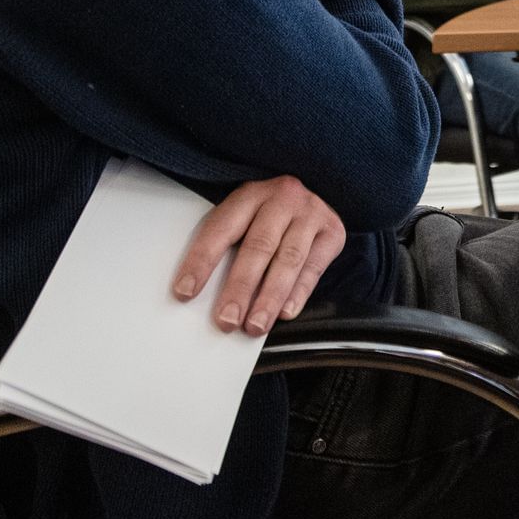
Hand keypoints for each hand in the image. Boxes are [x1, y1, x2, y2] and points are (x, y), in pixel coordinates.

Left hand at [174, 175, 346, 334]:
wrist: (311, 200)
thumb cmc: (267, 217)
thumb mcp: (244, 218)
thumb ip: (228, 245)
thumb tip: (199, 293)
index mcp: (250, 193)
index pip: (222, 228)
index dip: (202, 261)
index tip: (185, 291)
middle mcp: (283, 198)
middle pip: (258, 246)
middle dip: (240, 287)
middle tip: (226, 319)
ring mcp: (311, 212)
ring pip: (288, 259)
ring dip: (270, 297)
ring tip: (255, 325)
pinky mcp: (333, 231)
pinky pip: (314, 266)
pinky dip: (299, 293)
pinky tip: (285, 312)